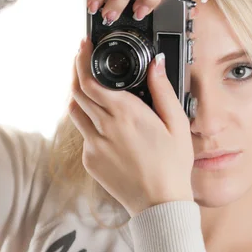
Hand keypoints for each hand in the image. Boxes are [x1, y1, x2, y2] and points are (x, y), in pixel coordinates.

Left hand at [69, 34, 194, 217]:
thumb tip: (156, 63)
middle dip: (77, 72)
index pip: (90, 80)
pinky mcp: (90, 160)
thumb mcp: (176, 123)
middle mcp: (104, 127)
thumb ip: (163, 90)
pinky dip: (88, 120)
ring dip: (79, 95)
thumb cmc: (172, 165)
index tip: (84, 47)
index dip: (82, 60)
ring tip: (91, 87)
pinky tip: (102, 120)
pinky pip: (83, 133)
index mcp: (126, 114)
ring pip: (75, 111)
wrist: (160, 204)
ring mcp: (94, 145)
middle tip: (84, 60)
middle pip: (77, 91)